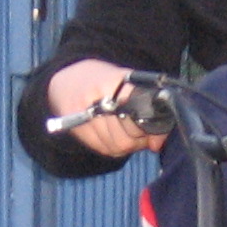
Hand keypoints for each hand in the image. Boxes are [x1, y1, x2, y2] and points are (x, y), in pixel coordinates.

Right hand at [46, 59, 168, 156]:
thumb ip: (149, 112)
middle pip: (125, 138)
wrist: (70, 78)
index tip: (151, 126)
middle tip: (140, 132)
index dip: (148, 128)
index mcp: (115, 83)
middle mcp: (96, 99)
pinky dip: (113, 147)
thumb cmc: (106, 80)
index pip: (137, 118)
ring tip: (127, 132)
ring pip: (115, 146)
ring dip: (126, 145)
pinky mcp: (76, 129)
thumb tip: (157, 144)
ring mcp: (84, 116)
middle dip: (137, 140)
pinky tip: (114, 136)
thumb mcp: (130, 84)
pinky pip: (102, 148)